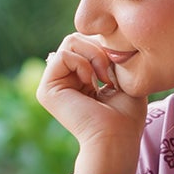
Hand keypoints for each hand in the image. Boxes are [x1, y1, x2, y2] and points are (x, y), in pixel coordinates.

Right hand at [36, 34, 148, 173]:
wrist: (117, 136)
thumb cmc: (127, 115)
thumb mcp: (123, 76)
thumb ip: (109, 56)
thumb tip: (94, 37)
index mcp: (79, 79)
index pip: (86, 42)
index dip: (104, 46)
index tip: (119, 68)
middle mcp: (64, 81)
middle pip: (76, 38)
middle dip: (99, 48)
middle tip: (110, 73)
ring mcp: (53, 85)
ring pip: (70, 42)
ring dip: (93, 55)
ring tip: (103, 78)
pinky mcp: (46, 90)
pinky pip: (62, 55)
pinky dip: (82, 63)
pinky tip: (91, 82)